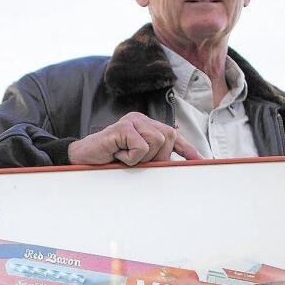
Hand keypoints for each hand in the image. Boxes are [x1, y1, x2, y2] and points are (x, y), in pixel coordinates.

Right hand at [68, 112, 201, 165]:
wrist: (83, 158)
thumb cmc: (109, 160)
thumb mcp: (136, 160)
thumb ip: (153, 157)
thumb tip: (174, 165)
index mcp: (146, 126)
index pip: (172, 135)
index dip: (187, 149)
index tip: (201, 161)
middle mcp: (141, 119)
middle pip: (168, 137)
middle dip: (158, 155)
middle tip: (136, 161)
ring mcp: (132, 121)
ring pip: (157, 142)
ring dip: (142, 157)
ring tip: (124, 156)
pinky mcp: (123, 126)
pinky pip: (141, 147)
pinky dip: (131, 157)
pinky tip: (117, 154)